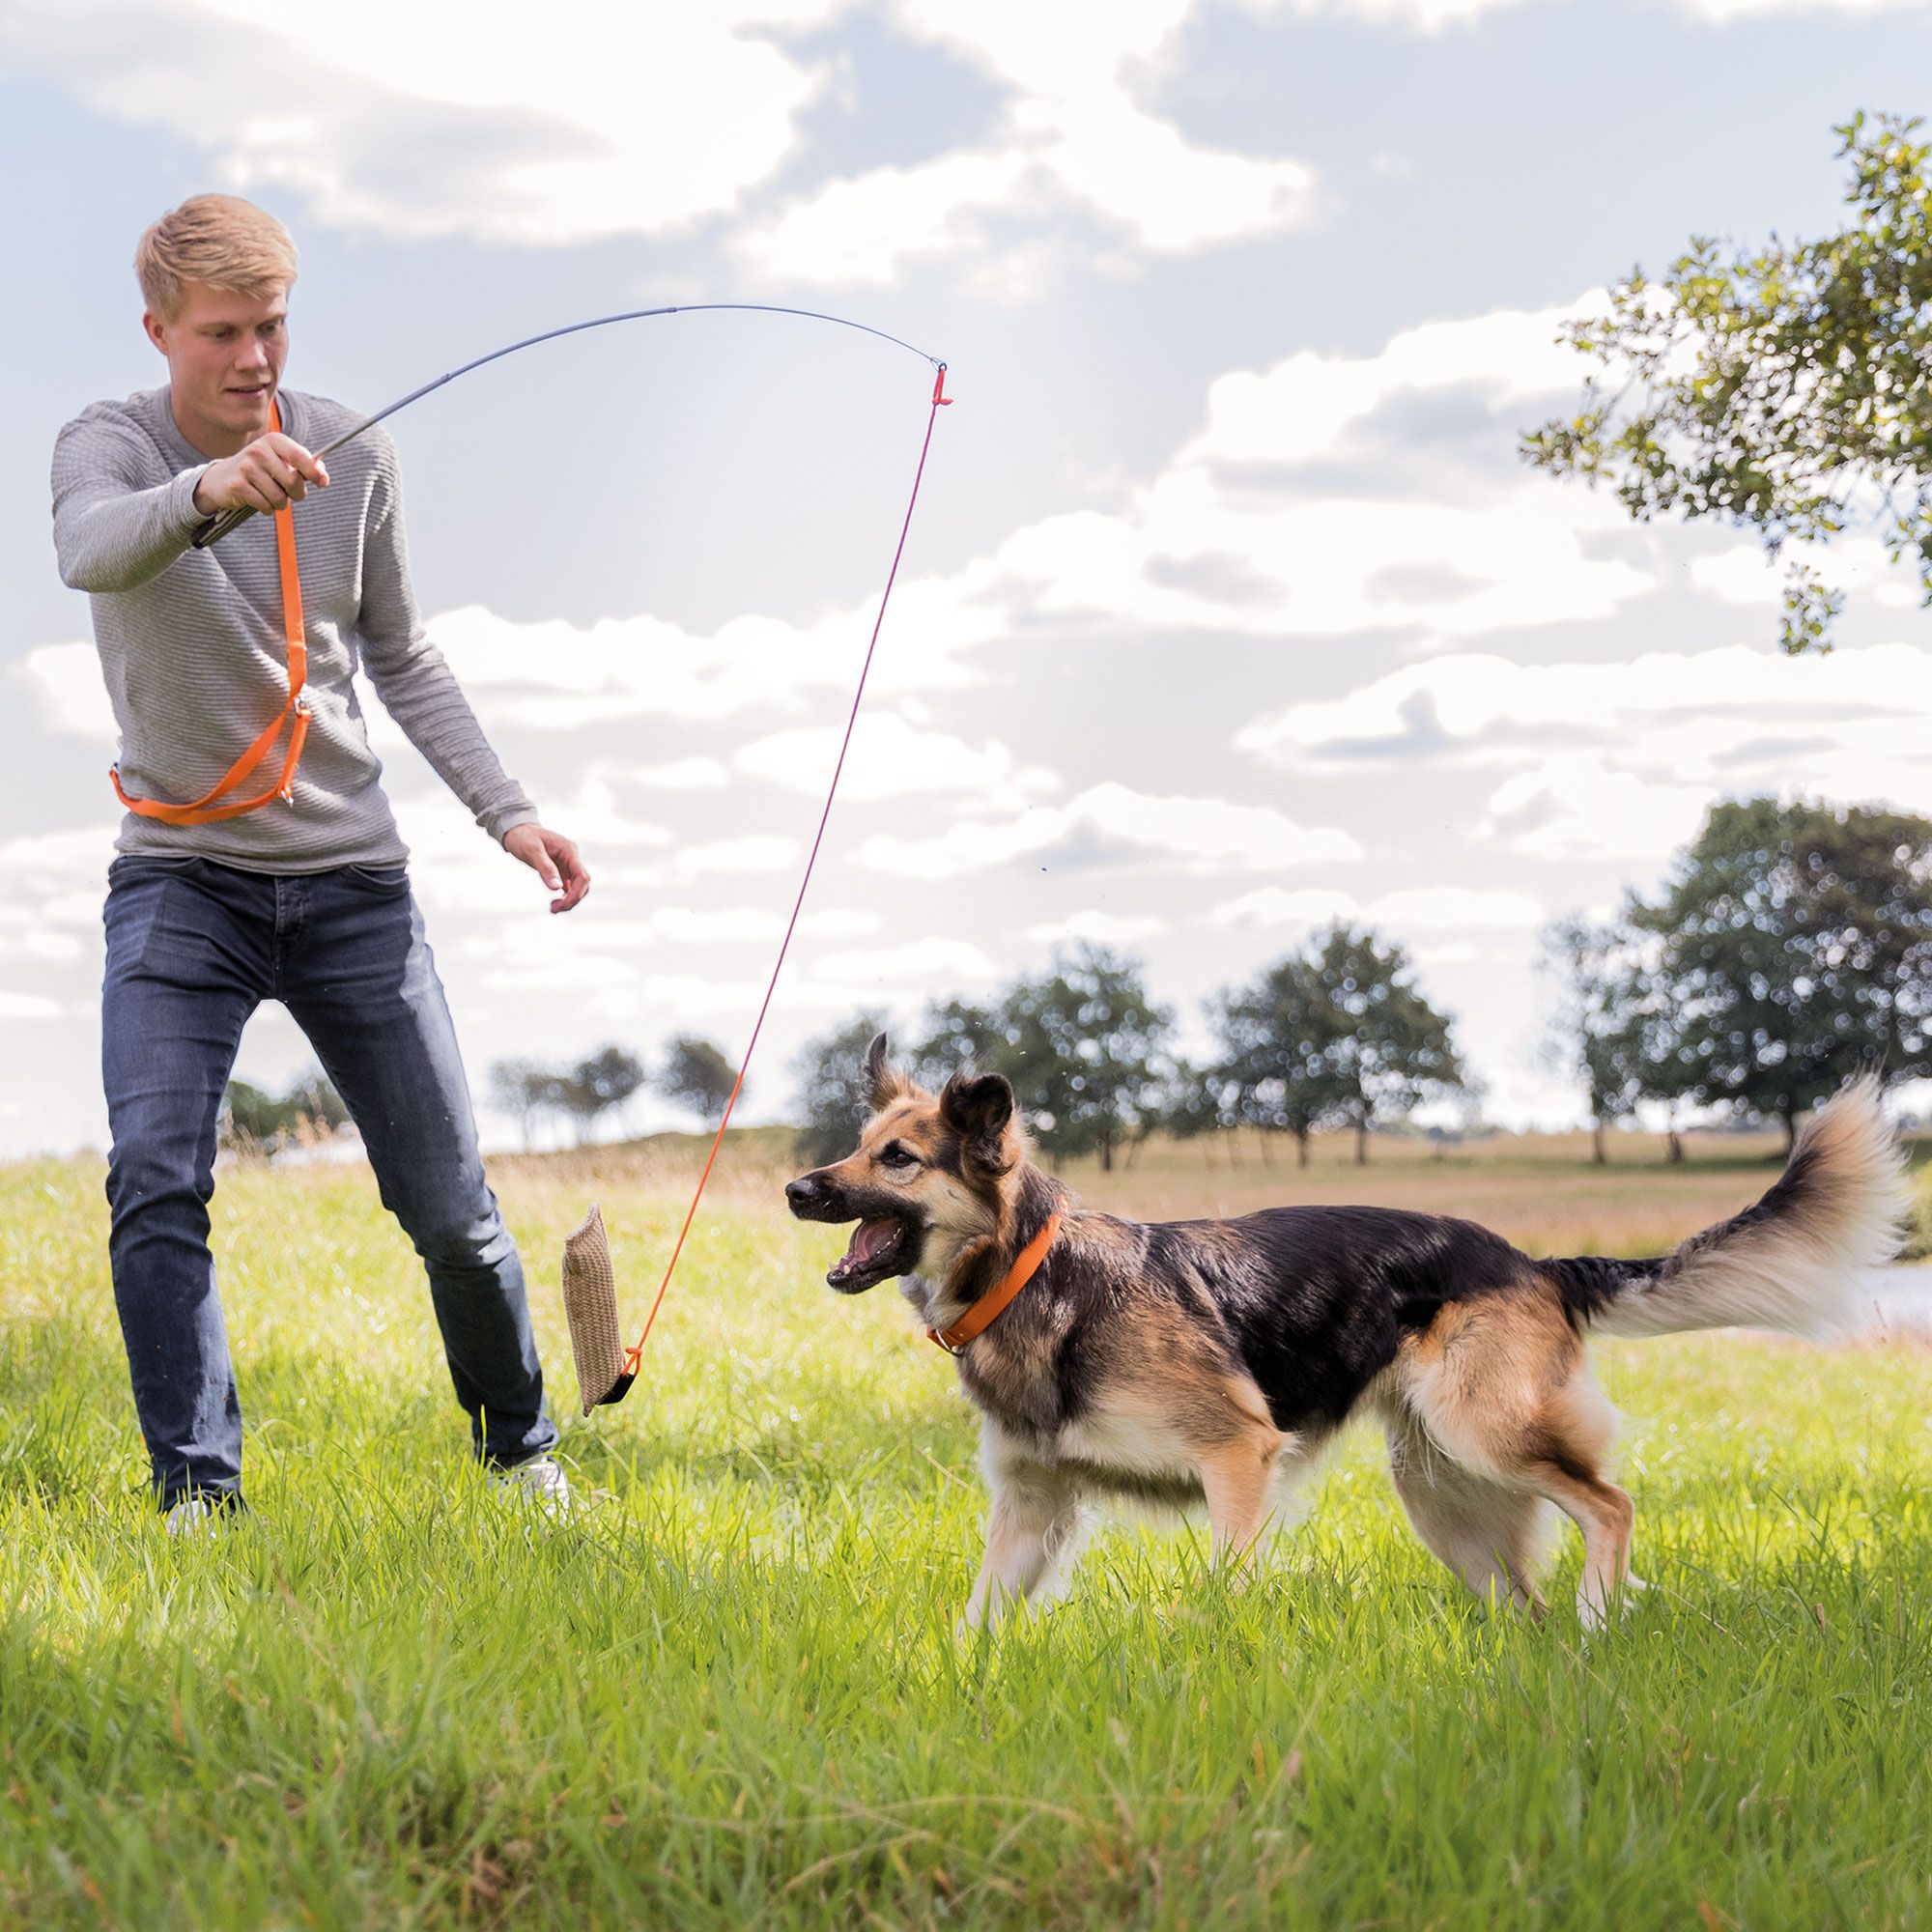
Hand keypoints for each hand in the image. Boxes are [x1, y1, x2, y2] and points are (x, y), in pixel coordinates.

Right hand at [193, 431, 329, 516]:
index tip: (324, 482)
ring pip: (280, 497)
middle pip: (293, 480)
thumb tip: (322, 471)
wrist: (222, 479)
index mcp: (273, 441)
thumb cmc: (260, 470)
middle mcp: (258, 450)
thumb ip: (302, 465)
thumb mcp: (280, 461)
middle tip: (292, 494)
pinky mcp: (237, 484)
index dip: (315, 471)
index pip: (299, 455)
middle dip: (298, 493)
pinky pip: (266, 506)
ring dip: (281, 504)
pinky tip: (259, 501)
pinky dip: (267, 509)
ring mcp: (246, 466)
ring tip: (272, 497)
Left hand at [504, 823, 589, 913]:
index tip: (562, 905)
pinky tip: (554, 903)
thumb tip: (557, 888)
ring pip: (578, 887)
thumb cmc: (523, 837)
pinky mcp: (562, 869)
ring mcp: (568, 864)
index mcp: (569, 851)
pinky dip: (565, 896)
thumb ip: (545, 869)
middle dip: (572, 900)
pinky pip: (569, 886)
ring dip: (569, 900)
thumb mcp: (532, 851)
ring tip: (553, 908)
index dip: (576, 893)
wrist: (517, 829)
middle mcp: (572, 858)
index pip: (582, 876)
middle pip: (583, 884)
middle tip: (553, 910)